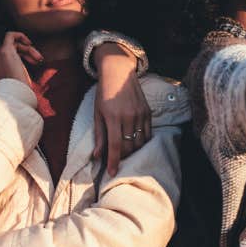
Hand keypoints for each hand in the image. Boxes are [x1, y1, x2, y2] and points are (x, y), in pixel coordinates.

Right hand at [0, 32, 40, 85]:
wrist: (16, 94)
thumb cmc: (16, 89)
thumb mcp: (12, 77)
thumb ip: (11, 66)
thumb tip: (21, 59)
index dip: (13, 53)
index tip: (24, 60)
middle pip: (5, 46)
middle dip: (21, 51)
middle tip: (32, 59)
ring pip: (12, 43)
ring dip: (27, 49)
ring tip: (37, 58)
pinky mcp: (5, 51)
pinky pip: (10, 35)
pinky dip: (20, 36)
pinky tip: (29, 43)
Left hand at [91, 45, 152, 176]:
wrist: (119, 73)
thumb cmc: (103, 94)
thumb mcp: (97, 113)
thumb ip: (98, 135)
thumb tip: (97, 156)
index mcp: (113, 117)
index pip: (116, 145)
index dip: (114, 161)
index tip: (112, 173)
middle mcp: (129, 116)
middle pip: (129, 146)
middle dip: (123, 157)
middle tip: (117, 161)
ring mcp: (140, 114)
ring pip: (140, 142)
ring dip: (133, 151)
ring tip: (126, 153)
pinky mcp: (148, 112)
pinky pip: (147, 133)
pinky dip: (142, 142)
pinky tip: (136, 143)